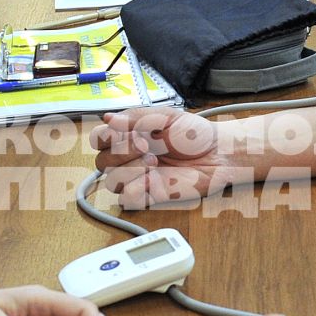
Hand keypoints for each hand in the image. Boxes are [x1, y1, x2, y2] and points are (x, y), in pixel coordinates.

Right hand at [91, 108, 251, 207]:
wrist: (217, 153)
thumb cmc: (194, 134)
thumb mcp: (165, 115)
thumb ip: (135, 117)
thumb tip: (108, 119)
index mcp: (130, 136)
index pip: (98, 140)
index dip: (107, 138)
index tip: (130, 132)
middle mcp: (130, 158)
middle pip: (102, 162)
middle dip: (122, 153)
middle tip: (146, 146)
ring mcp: (139, 178)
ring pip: (111, 182)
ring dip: (129, 171)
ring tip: (153, 162)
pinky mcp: (150, 195)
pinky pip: (127, 199)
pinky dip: (135, 189)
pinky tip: (152, 179)